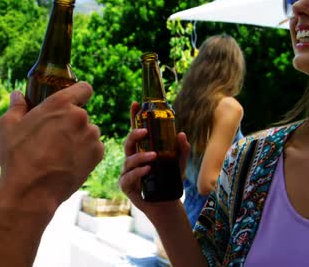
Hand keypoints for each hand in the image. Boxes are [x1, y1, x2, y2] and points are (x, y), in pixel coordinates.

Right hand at [0, 82, 104, 215]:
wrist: (31, 191)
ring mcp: (91, 136)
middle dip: (70, 123)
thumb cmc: (16, 157)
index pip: (84, 88)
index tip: (71, 102)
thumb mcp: (7, 127)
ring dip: (78, 138)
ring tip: (58, 154)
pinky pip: (94, 148)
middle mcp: (80, 116)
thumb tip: (17, 95)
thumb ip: (16, 107)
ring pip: (88, 132)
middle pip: (81, 114)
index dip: (79, 94)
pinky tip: (67, 163)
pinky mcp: (97, 155)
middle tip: (53, 137)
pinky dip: (84, 154)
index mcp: (60, 104)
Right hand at [120, 101, 189, 219]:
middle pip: (128, 143)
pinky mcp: (126, 185)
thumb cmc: (168, 181)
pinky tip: (147, 170)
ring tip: (154, 156)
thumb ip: (181, 150)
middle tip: (145, 131)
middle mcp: (132, 159)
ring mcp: (128, 172)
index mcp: (142, 150)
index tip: (135, 103)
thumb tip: (181, 134)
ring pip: (129, 160)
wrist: (165, 204)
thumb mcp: (178, 163)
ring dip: (140, 157)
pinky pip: (128, 177)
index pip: (136, 131)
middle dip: (134, 135)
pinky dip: (138, 173)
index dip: (134, 117)